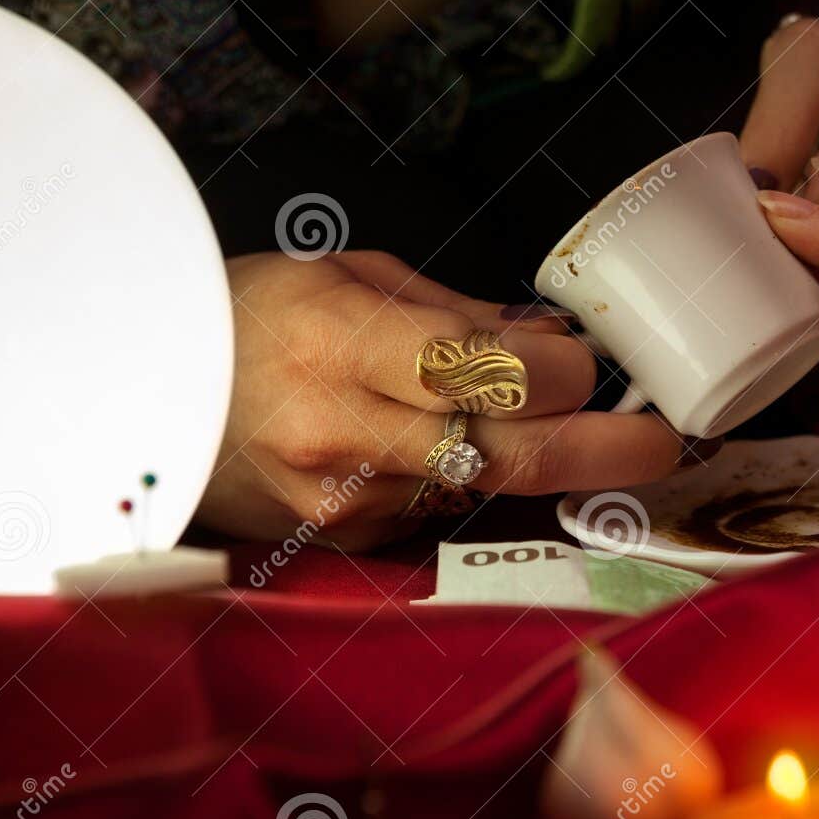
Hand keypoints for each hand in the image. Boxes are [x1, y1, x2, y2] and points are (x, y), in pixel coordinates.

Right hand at [199, 250, 687, 548]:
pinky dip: (470, 478)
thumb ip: (457, 313)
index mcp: (340, 344)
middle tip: (667, 442)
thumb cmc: (255, 318)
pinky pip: (442, 511)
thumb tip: (551, 342)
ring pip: (486, 490)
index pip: (482, 373)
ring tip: (552, 420)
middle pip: (510, 458)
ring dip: (541, 459)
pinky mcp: (348, 543)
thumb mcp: (350, 275)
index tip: (594, 364)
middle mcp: (343, 434)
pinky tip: (446, 445)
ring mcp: (344, 502)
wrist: (150, 400)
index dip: (560, 375)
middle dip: (607, 450)